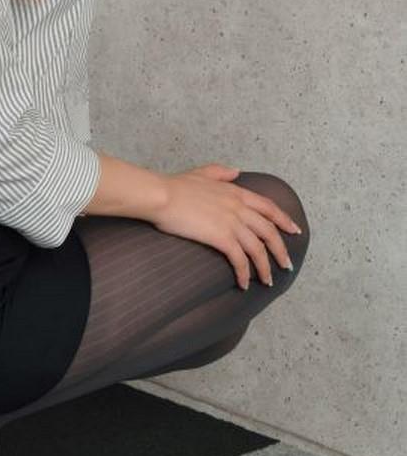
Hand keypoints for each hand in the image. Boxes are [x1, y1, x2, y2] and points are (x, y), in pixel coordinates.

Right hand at [147, 163, 301, 290]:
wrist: (161, 196)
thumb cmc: (175, 186)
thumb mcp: (202, 173)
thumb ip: (221, 172)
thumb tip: (237, 172)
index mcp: (236, 192)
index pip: (269, 207)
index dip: (284, 220)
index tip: (295, 231)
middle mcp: (239, 207)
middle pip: (269, 231)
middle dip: (281, 250)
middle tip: (286, 265)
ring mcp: (232, 222)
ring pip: (258, 249)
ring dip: (265, 268)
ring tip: (267, 281)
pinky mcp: (221, 237)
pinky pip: (240, 260)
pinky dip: (245, 273)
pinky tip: (244, 283)